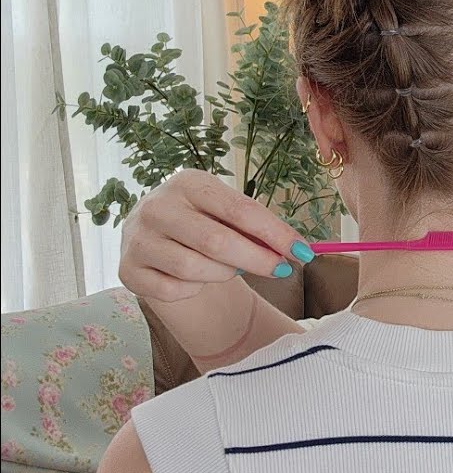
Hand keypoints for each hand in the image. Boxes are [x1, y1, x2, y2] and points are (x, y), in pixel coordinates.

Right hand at [118, 169, 314, 302]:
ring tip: (231, 269)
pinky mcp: (127, 270)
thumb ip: (257, 227)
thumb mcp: (227, 214)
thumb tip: (298, 249)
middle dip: (257, 260)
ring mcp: (137, 238)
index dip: (276, 233)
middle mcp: (156, 206)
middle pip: (217, 241)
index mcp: (188, 183)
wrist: (157, 241)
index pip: (240, 209)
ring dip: (224, 275)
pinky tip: (196, 279)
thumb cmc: (204, 224)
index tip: (304, 252)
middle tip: (282, 270)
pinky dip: (193, 290)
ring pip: (194, 268)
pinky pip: (172, 290)